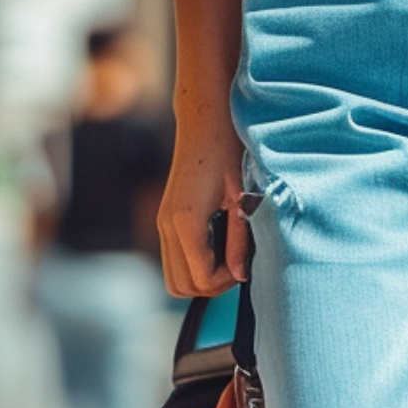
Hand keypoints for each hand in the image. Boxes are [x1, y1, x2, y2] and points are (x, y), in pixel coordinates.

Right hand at [157, 127, 250, 296]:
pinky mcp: (166, 220)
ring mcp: (162, 223)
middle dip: (212, 286)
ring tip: (227, 258)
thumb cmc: (229, 151)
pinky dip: (193, 266)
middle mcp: (167, 225)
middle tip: (237, 265)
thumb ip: (240, 240)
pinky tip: (217, 247)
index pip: (201, 279)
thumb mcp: (244, 198)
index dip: (227, 281)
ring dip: (201, 278)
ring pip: (174, 279)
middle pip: (182, 287)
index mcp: (186, 221)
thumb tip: (240, 276)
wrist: (205, 119)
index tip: (245, 263)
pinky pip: (174, 261)